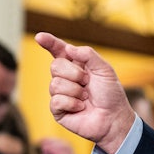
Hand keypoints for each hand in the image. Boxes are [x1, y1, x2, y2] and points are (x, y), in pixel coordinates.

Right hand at [35, 32, 135, 153]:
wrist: (113, 117)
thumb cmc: (110, 93)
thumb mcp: (104, 70)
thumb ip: (88, 55)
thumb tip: (68, 48)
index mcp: (77, 64)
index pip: (59, 50)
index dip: (49, 43)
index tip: (40, 36)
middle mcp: (66, 77)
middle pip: (55, 65)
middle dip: (74, 73)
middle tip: (88, 82)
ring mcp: (60, 93)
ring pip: (55, 84)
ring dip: (76, 90)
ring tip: (86, 97)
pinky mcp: (57, 109)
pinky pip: (56, 100)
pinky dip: (72, 103)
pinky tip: (81, 107)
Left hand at [40, 138, 79, 153]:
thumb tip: (43, 144)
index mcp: (63, 151)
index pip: (59, 142)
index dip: (50, 140)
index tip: (41, 140)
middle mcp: (69, 153)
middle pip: (64, 143)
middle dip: (54, 142)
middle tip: (44, 144)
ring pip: (68, 148)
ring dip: (57, 147)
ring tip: (47, 148)